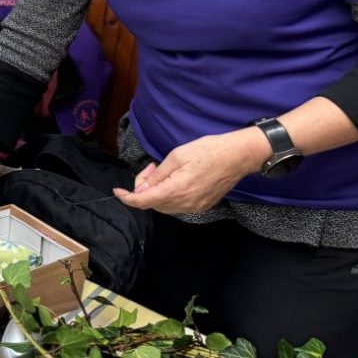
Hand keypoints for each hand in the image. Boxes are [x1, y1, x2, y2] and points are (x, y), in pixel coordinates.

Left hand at [113, 128, 268, 213]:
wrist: (239, 156)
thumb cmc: (208, 150)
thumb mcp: (177, 155)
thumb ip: (157, 175)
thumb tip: (142, 188)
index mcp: (177, 190)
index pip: (143, 201)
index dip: (127, 198)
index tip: (117, 191)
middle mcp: (186, 203)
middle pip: (153, 204)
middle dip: (144, 188)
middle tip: (151, 168)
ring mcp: (196, 207)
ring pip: (165, 206)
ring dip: (157, 192)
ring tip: (163, 171)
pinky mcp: (203, 206)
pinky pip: (178, 205)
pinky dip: (169, 195)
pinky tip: (174, 179)